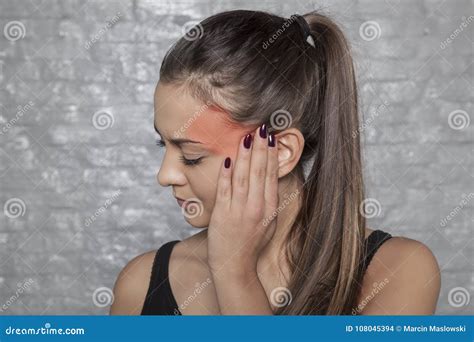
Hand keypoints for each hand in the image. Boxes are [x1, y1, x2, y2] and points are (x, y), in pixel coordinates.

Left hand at [207, 123, 278, 276]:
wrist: (235, 265)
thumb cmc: (252, 243)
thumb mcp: (269, 222)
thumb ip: (269, 199)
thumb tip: (270, 176)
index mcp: (269, 208)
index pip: (271, 175)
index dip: (272, 154)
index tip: (272, 137)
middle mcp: (256, 207)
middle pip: (259, 171)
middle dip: (260, 147)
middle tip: (262, 128)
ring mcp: (238, 210)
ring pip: (242, 176)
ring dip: (244, 155)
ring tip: (247, 136)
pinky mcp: (222, 214)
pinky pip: (224, 189)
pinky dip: (226, 173)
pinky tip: (228, 158)